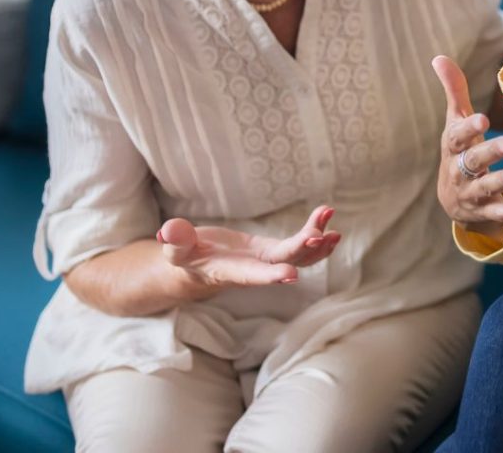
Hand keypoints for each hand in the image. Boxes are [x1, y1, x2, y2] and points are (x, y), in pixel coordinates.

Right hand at [157, 205, 340, 292]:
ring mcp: (265, 262)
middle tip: (320, 234)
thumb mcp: (174, 250)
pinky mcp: (272, 252)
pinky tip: (333, 229)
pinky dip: (316, 239)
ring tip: (334, 226)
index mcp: (228, 272)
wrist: (194, 270)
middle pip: (282, 261)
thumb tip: (168, 230)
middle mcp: (252, 270)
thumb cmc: (182, 259)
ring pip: (297, 256)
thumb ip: (175, 241)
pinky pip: (299, 249)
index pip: (252, 275)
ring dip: (317, 243)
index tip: (291, 275)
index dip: (270, 275)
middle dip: (302, 250)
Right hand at [433, 55, 502, 240]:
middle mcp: (458, 170)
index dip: (468, 128)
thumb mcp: (454, 123)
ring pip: (484, 188)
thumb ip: (454, 91)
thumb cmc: (459, 150)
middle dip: (489, 152)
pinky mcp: (484, 212)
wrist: (452, 200)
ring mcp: (471, 193)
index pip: (457, 136)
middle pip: (472, 161)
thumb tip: (438, 57)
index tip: (483, 119)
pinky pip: (498, 214)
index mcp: (453, 147)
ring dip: (499, 182)